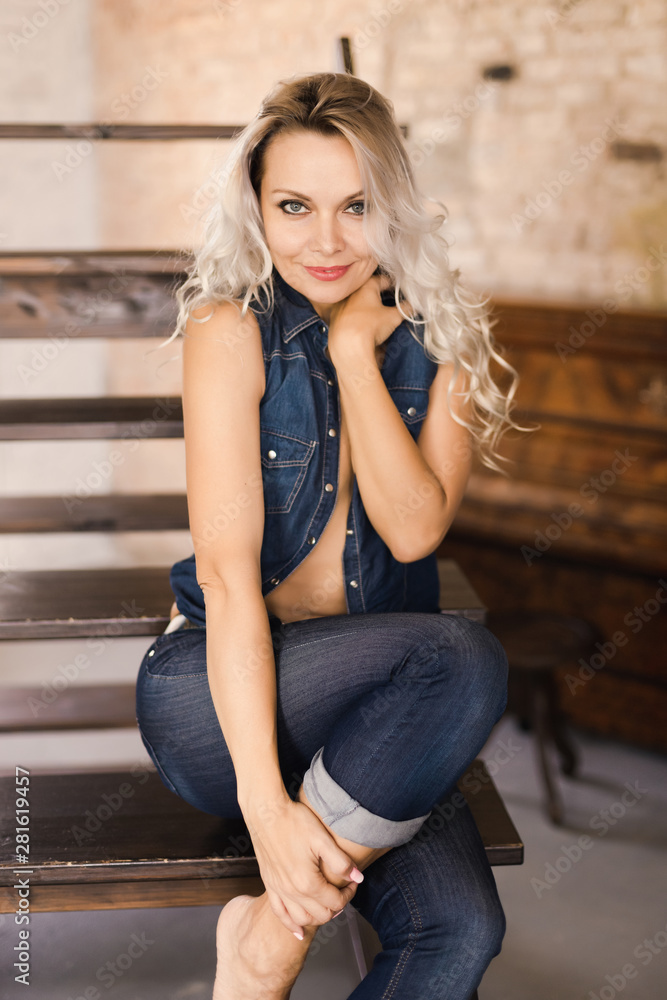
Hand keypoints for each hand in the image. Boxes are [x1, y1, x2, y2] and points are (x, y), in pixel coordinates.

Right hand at [244, 797, 360, 936]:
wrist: (266, 813)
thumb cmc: (294, 821)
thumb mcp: (322, 838)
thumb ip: (341, 862)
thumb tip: (358, 878)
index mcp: (308, 882)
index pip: (336, 902)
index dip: (349, 894)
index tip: (353, 882)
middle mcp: (292, 892)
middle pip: (321, 915)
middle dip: (337, 906)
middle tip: (343, 890)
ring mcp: (278, 890)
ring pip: (302, 919)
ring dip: (317, 917)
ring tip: (327, 905)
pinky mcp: (269, 885)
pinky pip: (280, 914)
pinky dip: (291, 925)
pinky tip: (298, 930)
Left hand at [328, 273, 412, 359]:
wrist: (348, 347)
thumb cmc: (370, 327)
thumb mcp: (394, 317)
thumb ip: (404, 309)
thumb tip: (411, 306)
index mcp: (366, 287)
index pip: (382, 280)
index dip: (392, 284)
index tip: (397, 288)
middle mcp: (351, 294)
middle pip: (369, 291)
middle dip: (380, 296)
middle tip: (390, 302)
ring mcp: (341, 307)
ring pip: (358, 303)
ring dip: (368, 307)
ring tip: (378, 315)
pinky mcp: (335, 320)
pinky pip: (350, 315)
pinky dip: (358, 317)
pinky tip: (364, 326)